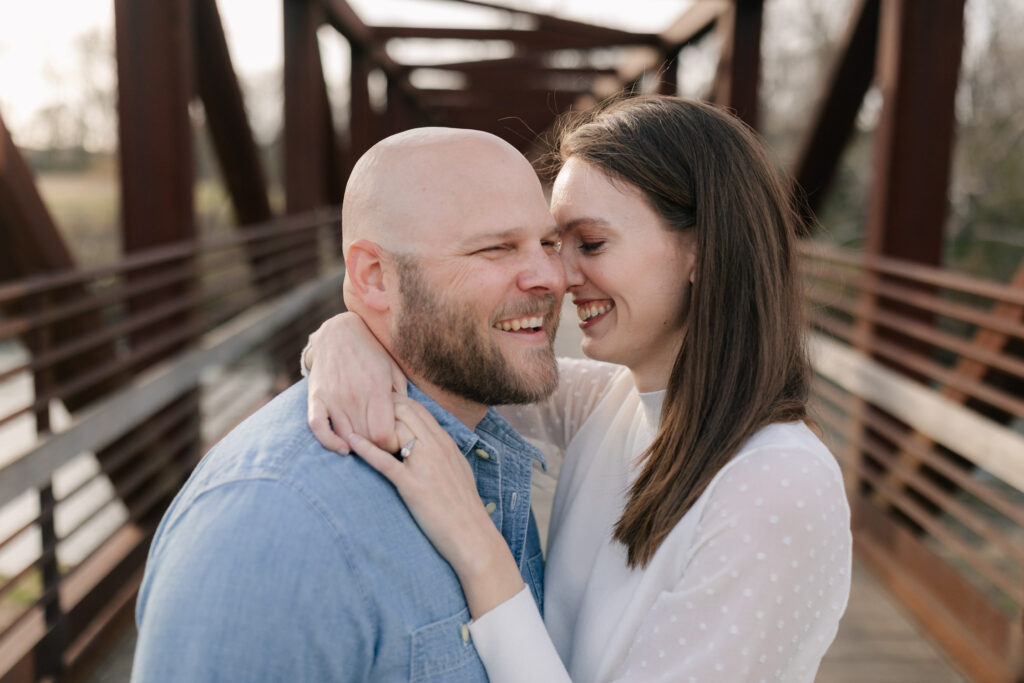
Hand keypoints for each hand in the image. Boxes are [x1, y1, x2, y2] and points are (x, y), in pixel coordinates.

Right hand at [305, 312, 407, 452]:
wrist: (339, 332)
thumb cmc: (372, 353)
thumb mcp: (394, 370)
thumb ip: (402, 397)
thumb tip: (407, 423)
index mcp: (376, 390)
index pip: (383, 435)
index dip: (390, 444)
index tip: (394, 441)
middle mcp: (353, 396)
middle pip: (365, 439)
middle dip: (376, 446)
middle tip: (383, 442)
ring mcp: (333, 397)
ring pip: (345, 436)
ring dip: (357, 445)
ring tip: (367, 444)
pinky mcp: (316, 397)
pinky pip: (317, 426)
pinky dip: (328, 441)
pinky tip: (341, 448)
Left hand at [347, 395, 524, 617]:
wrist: (472, 535)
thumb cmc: (464, 507)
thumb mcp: (458, 470)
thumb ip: (443, 453)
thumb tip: (431, 444)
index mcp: (446, 443)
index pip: (419, 410)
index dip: (397, 401)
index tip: (379, 402)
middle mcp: (436, 448)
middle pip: (405, 413)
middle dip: (381, 404)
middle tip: (360, 404)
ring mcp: (424, 466)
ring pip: (395, 430)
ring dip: (372, 422)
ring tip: (352, 418)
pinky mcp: (412, 486)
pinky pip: (385, 462)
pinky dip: (366, 449)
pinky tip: (351, 441)